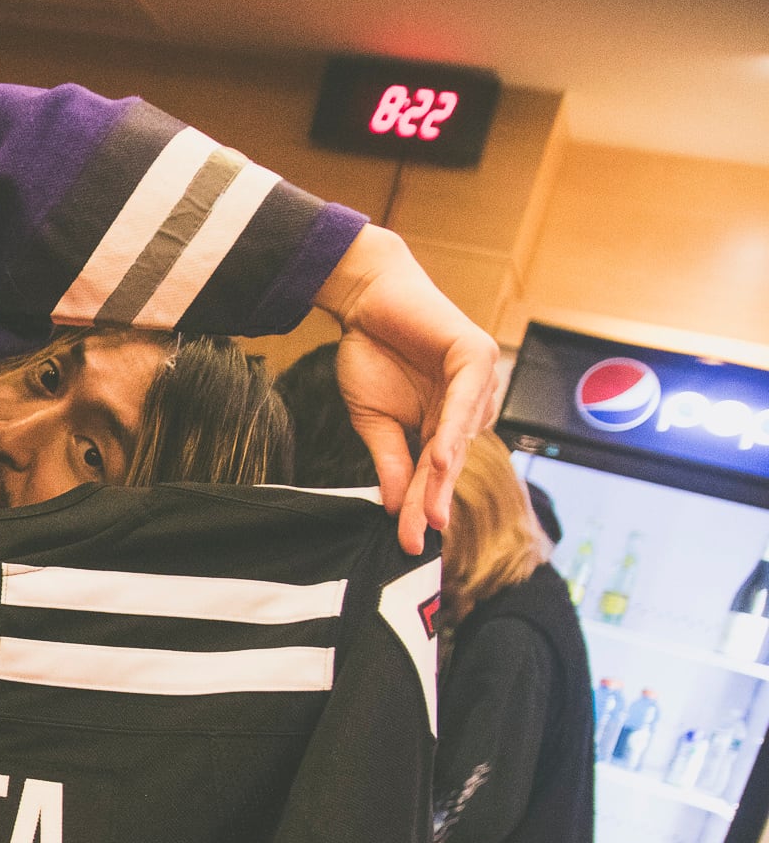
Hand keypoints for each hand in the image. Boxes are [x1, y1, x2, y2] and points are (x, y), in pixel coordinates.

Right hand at [313, 225, 499, 554]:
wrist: (364, 299)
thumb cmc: (371, 352)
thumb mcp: (373, 420)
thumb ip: (389, 460)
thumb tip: (392, 507)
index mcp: (448, 422)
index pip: (433, 474)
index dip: (418, 506)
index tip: (406, 543)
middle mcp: (470, 405)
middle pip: (449, 462)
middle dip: (430, 499)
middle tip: (415, 535)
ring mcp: (478, 381)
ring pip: (460, 437)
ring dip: (442, 475)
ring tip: (428, 512)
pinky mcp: (475, 355)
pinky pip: (466, 398)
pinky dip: (453, 430)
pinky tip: (440, 458)